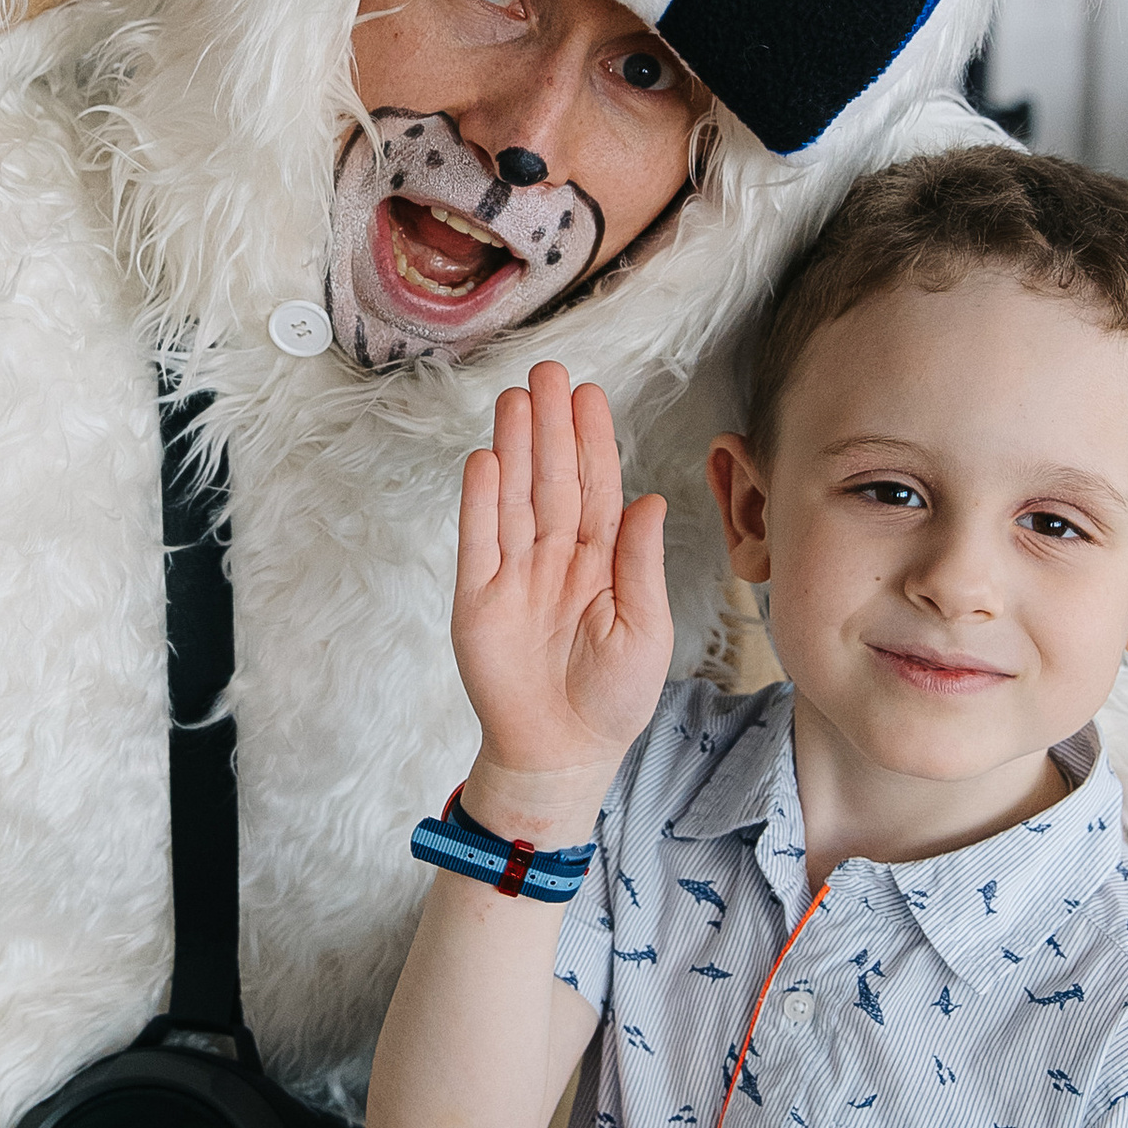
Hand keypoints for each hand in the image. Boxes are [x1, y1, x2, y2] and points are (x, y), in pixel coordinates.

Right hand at [453, 364, 671, 818]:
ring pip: (513, 497)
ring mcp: (513, 574)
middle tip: (550, 373)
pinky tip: (484, 459)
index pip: (595, 488)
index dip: (592, 441)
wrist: (560, 754)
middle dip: (551, 426)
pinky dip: (480, 500)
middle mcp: (555, 557)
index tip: (590, 395)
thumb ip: (642, 564)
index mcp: (600, 561)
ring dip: (514, 448)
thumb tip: (651, 500)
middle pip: (551, 480)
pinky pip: (478, 539)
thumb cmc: (612, 699)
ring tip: (516, 398)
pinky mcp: (477, 599)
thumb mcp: (645, 630)